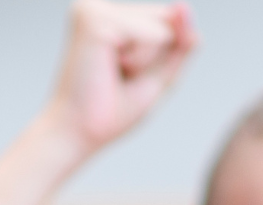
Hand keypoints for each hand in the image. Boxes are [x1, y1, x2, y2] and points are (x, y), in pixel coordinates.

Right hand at [40, 1, 195, 157]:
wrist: (78, 134)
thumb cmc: (110, 111)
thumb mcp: (158, 75)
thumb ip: (180, 42)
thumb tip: (184, 5)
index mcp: (109, 16)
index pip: (167, 21)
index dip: (159, 58)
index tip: (123, 76)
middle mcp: (99, 6)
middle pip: (168, 19)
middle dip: (156, 58)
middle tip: (118, 78)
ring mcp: (95, 9)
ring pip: (164, 27)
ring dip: (146, 62)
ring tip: (111, 74)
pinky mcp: (95, 19)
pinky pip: (153, 35)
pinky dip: (140, 62)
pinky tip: (107, 68)